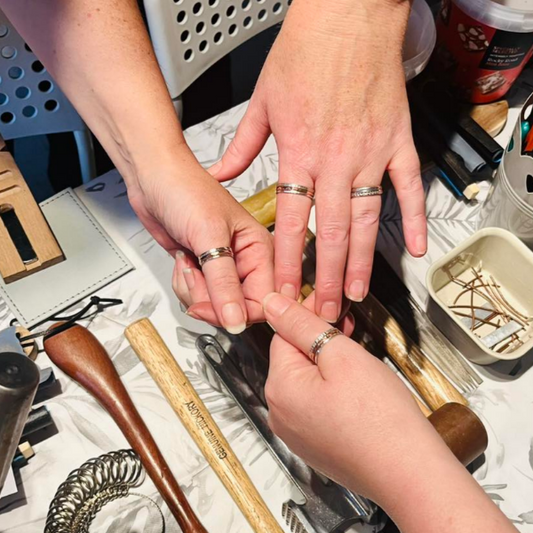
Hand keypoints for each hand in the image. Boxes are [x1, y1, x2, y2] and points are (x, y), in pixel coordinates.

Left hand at [127, 154, 273, 332]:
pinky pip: (197, 297)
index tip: (213, 308)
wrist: (152, 178)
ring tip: (189, 260)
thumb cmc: (186, 190)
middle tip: (196, 272)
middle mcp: (246, 261)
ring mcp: (223, 267)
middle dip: (209, 298)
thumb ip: (223, 284)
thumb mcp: (208, 237)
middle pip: (236, 308)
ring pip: (214, 306)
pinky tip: (183, 261)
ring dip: (193, 290)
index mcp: (261, 250)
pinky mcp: (203, 270)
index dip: (238, 312)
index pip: (264, 301)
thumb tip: (237, 321)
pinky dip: (184, 285)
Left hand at [210, 0, 426, 322]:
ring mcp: (369, 153)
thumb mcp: (262, 101)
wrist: (348, 17)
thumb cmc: (306, 52)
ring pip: (365, 219)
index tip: (283, 290)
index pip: (288, 220)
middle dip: (323, 277)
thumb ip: (243, 145)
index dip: (284, 260)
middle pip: (328, 232)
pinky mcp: (397, 142)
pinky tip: (414, 249)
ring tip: (355, 293)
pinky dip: (413, 219)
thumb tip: (223, 173)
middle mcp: (334, 159)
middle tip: (322, 311)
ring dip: (360, 261)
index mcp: (299, 151)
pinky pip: (408, 187)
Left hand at [263, 292, 517, 532]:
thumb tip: (271, 303)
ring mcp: (296, 433)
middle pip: (293, 358)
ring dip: (327, 365)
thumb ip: (301, 324)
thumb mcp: (340, 355)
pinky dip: (332, 391)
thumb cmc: (380, 418)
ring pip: (306, 381)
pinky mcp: (314, 445)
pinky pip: (315, 405)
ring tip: (358, 363)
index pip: (283, 334)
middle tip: (351, 333)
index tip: (334, 308)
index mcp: (279, 388)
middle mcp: (280, 413)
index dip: (310, 316)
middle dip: (320, 340)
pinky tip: (357, 391)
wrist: (408, 472)